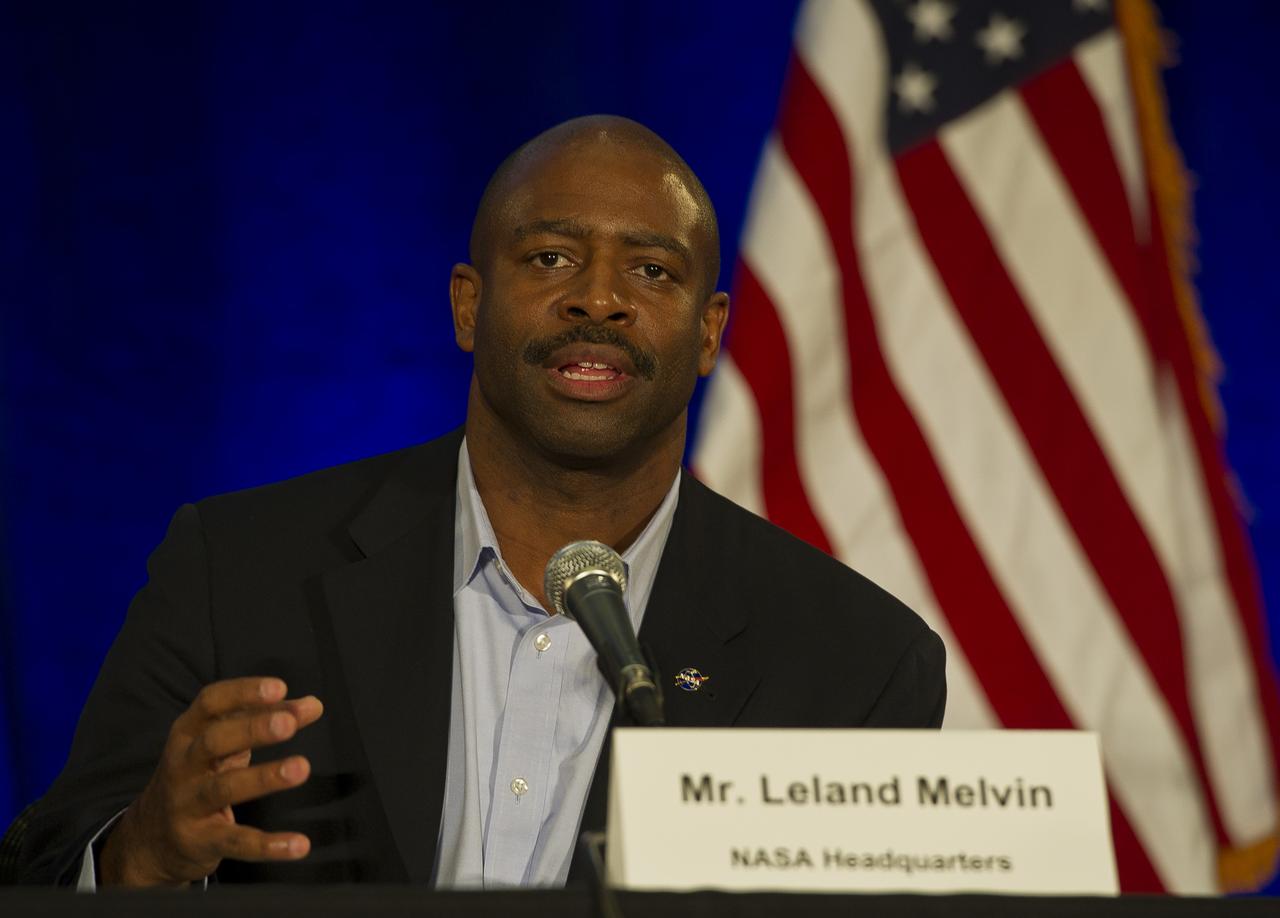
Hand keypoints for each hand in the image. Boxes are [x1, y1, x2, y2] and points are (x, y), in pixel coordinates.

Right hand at [99, 677, 322, 886]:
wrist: (151, 838)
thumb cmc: (199, 776)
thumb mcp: (225, 744)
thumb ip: (268, 719)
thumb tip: (313, 705)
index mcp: (188, 733)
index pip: (210, 703)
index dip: (243, 693)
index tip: (279, 687)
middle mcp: (182, 765)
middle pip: (214, 741)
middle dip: (251, 730)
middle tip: (288, 724)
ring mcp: (186, 804)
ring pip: (224, 788)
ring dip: (264, 777)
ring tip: (301, 768)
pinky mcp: (198, 841)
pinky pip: (235, 841)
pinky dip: (268, 844)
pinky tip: (299, 844)